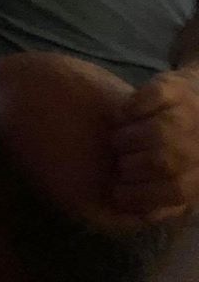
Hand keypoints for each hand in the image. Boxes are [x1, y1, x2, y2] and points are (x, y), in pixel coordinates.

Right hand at [111, 68, 198, 221]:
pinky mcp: (172, 87)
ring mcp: (189, 113)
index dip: (141, 195)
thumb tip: (143, 217)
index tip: (116, 195)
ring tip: (115, 143)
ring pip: (154, 133)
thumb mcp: (186, 178)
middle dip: (131, 167)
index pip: (175, 190)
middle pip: (163, 162)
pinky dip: (128, 110)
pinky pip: (145, 101)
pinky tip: (120, 117)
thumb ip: (168, 199)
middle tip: (117, 166)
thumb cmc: (188, 146)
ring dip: (126, 140)